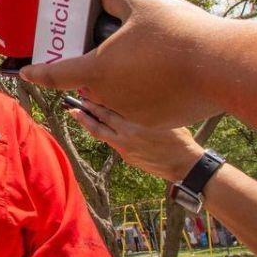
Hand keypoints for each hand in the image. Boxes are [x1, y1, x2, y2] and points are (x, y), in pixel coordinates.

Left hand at [20, 0, 225, 126]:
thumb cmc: (176, 33)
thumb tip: (108, 0)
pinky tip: (167, 73)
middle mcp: (109, 98)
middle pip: (93, 82)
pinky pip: (144, 104)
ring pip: (119, 93)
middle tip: (113, 47)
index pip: (56, 75)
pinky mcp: (157, 121)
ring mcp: (133, 114)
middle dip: (98, 67)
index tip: (25, 73)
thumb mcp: (140, 2)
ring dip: (124, 79)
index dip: (38, 73)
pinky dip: (148, 90)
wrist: (221, 67)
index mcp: (96, 71)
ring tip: (148, 56)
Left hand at [67, 98, 205, 181]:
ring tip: (75, 114)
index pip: (107, 111)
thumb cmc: (179, 137)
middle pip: (98, 123)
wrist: (184, 165)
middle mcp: (126, 137)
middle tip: (72, 102)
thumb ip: (143, 109)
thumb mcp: (162, 117)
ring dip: (88, 123)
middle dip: (84, 111)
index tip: (83, 91)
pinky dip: (105, 132)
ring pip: (101, 134)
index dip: (93, 101)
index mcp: (134, 125)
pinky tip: (102, 126)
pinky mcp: (127, 158)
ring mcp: (124, 149)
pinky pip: (112, 142)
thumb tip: (128, 97)